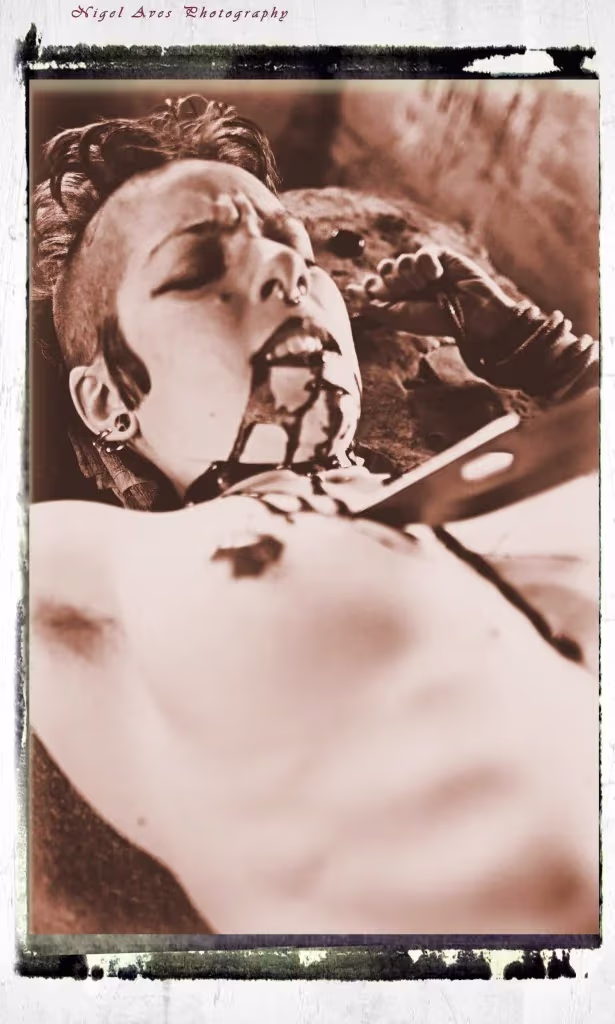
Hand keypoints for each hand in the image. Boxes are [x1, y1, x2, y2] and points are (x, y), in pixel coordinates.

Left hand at [347, 247, 517, 368]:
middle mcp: (408, 282)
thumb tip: (348, 290)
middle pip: (384, 269)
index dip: (375, 287)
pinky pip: (420, 252)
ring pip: (401, 261)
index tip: (384, 295)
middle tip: (412, 293)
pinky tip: (438, 275)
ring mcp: (422, 268)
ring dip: (412, 276)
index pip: (373, 283)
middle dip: (394, 283)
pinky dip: (427, 265)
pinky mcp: (438, 256)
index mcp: (397, 298)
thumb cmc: (436, 321)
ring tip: (429, 287)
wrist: (472, 315)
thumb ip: (372, 305)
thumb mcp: (399, 317)